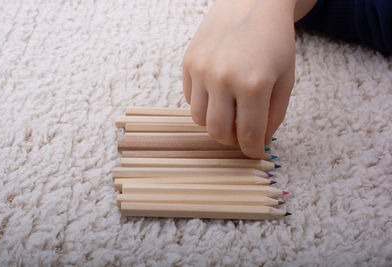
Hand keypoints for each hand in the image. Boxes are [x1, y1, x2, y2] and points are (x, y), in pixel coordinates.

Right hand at [183, 0, 296, 157]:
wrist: (251, 2)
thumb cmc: (274, 40)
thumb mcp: (286, 78)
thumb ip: (274, 114)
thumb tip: (260, 141)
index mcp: (253, 84)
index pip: (249, 134)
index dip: (252, 150)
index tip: (254, 153)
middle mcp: (223, 79)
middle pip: (218, 132)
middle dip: (232, 141)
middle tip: (241, 135)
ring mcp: (202, 70)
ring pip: (199, 119)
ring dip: (215, 123)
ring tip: (229, 113)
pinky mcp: (188, 62)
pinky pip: (190, 99)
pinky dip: (203, 104)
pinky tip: (218, 92)